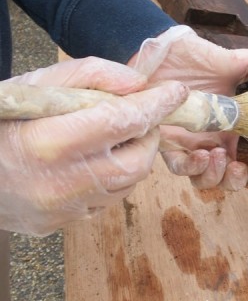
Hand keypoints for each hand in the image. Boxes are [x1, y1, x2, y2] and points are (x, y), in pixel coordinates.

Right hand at [0, 57, 186, 234]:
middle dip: (148, 135)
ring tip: (112, 137)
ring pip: (127, 184)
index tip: (176, 91)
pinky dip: (113, 178)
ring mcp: (64, 210)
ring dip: (132, 157)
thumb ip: (88, 76)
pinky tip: (91, 162)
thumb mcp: (35, 85)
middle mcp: (61, 183)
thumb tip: (137, 83)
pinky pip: (108, 201)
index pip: (123, 120)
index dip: (156, 104)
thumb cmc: (0, 121)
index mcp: (51, 142)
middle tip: (140, 117)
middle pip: (136, 160)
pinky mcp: (64, 224)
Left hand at [129, 26, 247, 196]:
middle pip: (230, 179)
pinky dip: (191, 167)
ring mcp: (192, 145)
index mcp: (235, 128)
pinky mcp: (168, 143)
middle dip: (238, 181)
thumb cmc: (191, 56)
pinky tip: (200, 153)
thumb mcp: (230, 58)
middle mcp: (215, 141)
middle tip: (239, 167)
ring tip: (217, 155)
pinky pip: (179, 167)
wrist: (157, 51)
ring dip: (216, 176)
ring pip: (206, 180)